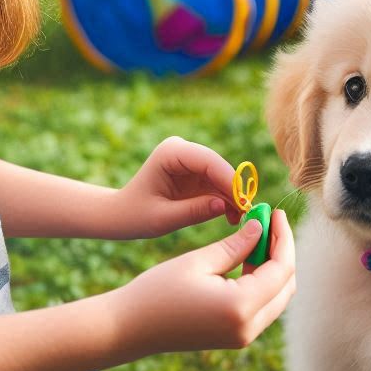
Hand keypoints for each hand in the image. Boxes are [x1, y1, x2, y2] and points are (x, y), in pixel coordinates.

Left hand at [113, 137, 241, 238]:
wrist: (123, 215)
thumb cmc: (136, 215)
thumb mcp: (163, 218)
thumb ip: (193, 211)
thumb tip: (224, 205)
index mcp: (170, 153)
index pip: (207, 160)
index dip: (228, 179)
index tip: (243, 200)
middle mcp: (183, 151)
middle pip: (218, 166)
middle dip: (234, 189)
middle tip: (247, 213)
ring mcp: (192, 162)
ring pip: (223, 176)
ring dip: (233, 197)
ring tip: (239, 219)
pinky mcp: (198, 174)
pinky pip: (220, 185)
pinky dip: (227, 200)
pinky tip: (232, 217)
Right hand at [113, 210, 295, 357]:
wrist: (131, 328)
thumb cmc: (157, 291)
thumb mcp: (198, 261)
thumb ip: (236, 245)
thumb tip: (261, 227)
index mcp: (240, 307)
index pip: (281, 269)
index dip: (283, 238)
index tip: (275, 213)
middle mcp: (248, 328)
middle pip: (286, 286)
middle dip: (283, 252)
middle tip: (270, 223)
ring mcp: (243, 337)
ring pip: (277, 298)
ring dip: (274, 267)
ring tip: (258, 237)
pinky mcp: (236, 338)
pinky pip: (262, 308)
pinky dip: (262, 283)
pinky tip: (248, 259)